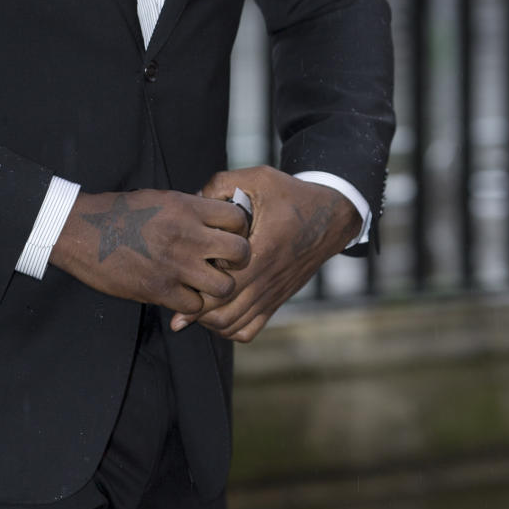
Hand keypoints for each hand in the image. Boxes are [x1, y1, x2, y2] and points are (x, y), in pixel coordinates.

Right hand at [50, 188, 250, 317]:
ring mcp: (175, 265)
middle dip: (238, 261)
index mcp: (186, 207)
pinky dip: (191, 304)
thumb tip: (214, 220)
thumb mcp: (158, 199)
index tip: (229, 235)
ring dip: (217, 287)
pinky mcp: (159, 290)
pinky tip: (180, 294)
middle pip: (240, 253)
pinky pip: (195, 306)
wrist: (80, 232)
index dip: (239, 229)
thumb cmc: (117, 212)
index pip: (237, 218)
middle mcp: (186, 235)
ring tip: (203, 283)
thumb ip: (189, 210)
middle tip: (224, 264)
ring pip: (223, 286)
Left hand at [169, 166, 359, 341]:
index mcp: (262, 250)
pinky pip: (249, 330)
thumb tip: (193, 197)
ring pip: (233, 325)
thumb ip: (222, 184)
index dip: (196, 286)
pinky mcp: (276, 300)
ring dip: (208, 320)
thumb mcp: (259, 178)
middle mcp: (267, 278)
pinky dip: (228, 328)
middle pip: (223, 311)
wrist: (331, 217)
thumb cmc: (292, 196)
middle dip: (195, 309)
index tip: (177, 279)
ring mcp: (272, 293)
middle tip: (177, 293)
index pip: (223, 283)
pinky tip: (216, 311)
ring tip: (192, 303)